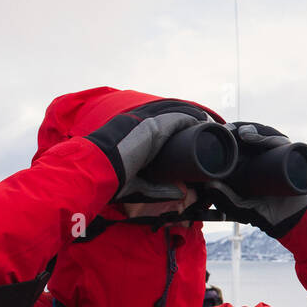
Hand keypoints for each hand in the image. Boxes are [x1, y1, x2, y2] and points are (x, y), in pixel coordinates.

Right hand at [86, 101, 208, 201]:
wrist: (98, 172)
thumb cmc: (113, 180)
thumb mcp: (140, 186)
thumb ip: (159, 189)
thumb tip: (180, 193)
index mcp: (133, 134)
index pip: (159, 123)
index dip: (176, 124)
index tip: (192, 130)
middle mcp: (139, 123)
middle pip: (169, 114)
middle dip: (188, 118)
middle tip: (205, 126)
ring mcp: (144, 122)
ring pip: (174, 113)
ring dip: (192, 116)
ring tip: (208, 123)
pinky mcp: (151, 125)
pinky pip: (176, 116)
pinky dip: (190, 117)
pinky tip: (202, 119)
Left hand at [204, 122, 306, 237]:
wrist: (293, 219)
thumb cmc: (266, 213)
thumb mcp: (241, 208)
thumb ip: (226, 199)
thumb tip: (209, 184)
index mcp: (249, 162)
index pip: (236, 142)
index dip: (226, 135)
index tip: (214, 134)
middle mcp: (263, 154)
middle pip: (249, 133)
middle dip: (236, 128)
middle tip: (226, 129)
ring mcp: (277, 153)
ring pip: (264, 133)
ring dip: (251, 129)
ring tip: (240, 133)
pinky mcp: (290, 155)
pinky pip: (280, 142)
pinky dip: (268, 137)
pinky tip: (255, 137)